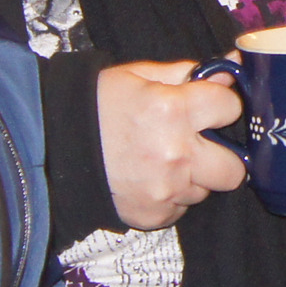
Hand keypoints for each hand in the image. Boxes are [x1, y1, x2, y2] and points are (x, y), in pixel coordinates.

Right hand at [100, 61, 246, 230]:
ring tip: (161, 160)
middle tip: (201, 145)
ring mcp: (164, 190)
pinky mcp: (152, 216)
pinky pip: (179, 208)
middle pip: (234, 169)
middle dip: (222, 155)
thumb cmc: (95, 105)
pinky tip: (147, 178)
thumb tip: (231, 70)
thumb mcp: (138, 75)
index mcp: (172, 110)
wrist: (51, 145)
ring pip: (205, 190)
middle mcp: (175, 154)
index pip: (230, 107)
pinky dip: (170, 196)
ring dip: (193, 176)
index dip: (221, 104)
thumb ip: (188, 74)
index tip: (209, 106)